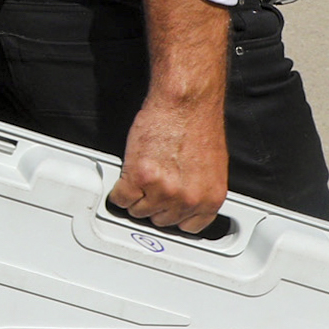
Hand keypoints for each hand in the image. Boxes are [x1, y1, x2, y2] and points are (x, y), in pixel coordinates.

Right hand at [108, 82, 226, 232]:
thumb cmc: (197, 123)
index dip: (175, 215)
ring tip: (140, 175)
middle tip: (151, 185)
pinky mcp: (140, 178)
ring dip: (134, 196)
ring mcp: (163, 191)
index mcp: (210, 197)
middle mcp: (188, 199)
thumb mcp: (210, 165)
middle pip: (161, 220)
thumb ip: (198, 188)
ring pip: (138, 211)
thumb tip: (186, 197)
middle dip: (154, 203)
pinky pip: (120, 198)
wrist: (185, 102)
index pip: (190, 226)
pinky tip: (126, 174)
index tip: (167, 209)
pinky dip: (118, 189)